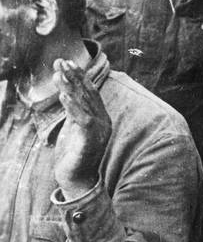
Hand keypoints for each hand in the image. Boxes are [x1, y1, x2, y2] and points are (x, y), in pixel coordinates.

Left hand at [53, 59, 111, 199]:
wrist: (78, 180)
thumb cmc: (74, 155)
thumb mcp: (74, 127)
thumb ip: (75, 111)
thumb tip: (68, 92)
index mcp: (102, 118)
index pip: (91, 93)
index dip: (79, 77)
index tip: (66, 63)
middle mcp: (104, 122)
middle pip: (89, 95)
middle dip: (75, 77)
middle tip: (62, 61)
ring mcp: (99, 131)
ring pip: (85, 104)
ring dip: (71, 87)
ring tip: (59, 73)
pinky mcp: (91, 140)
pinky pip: (82, 120)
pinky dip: (73, 106)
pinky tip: (64, 95)